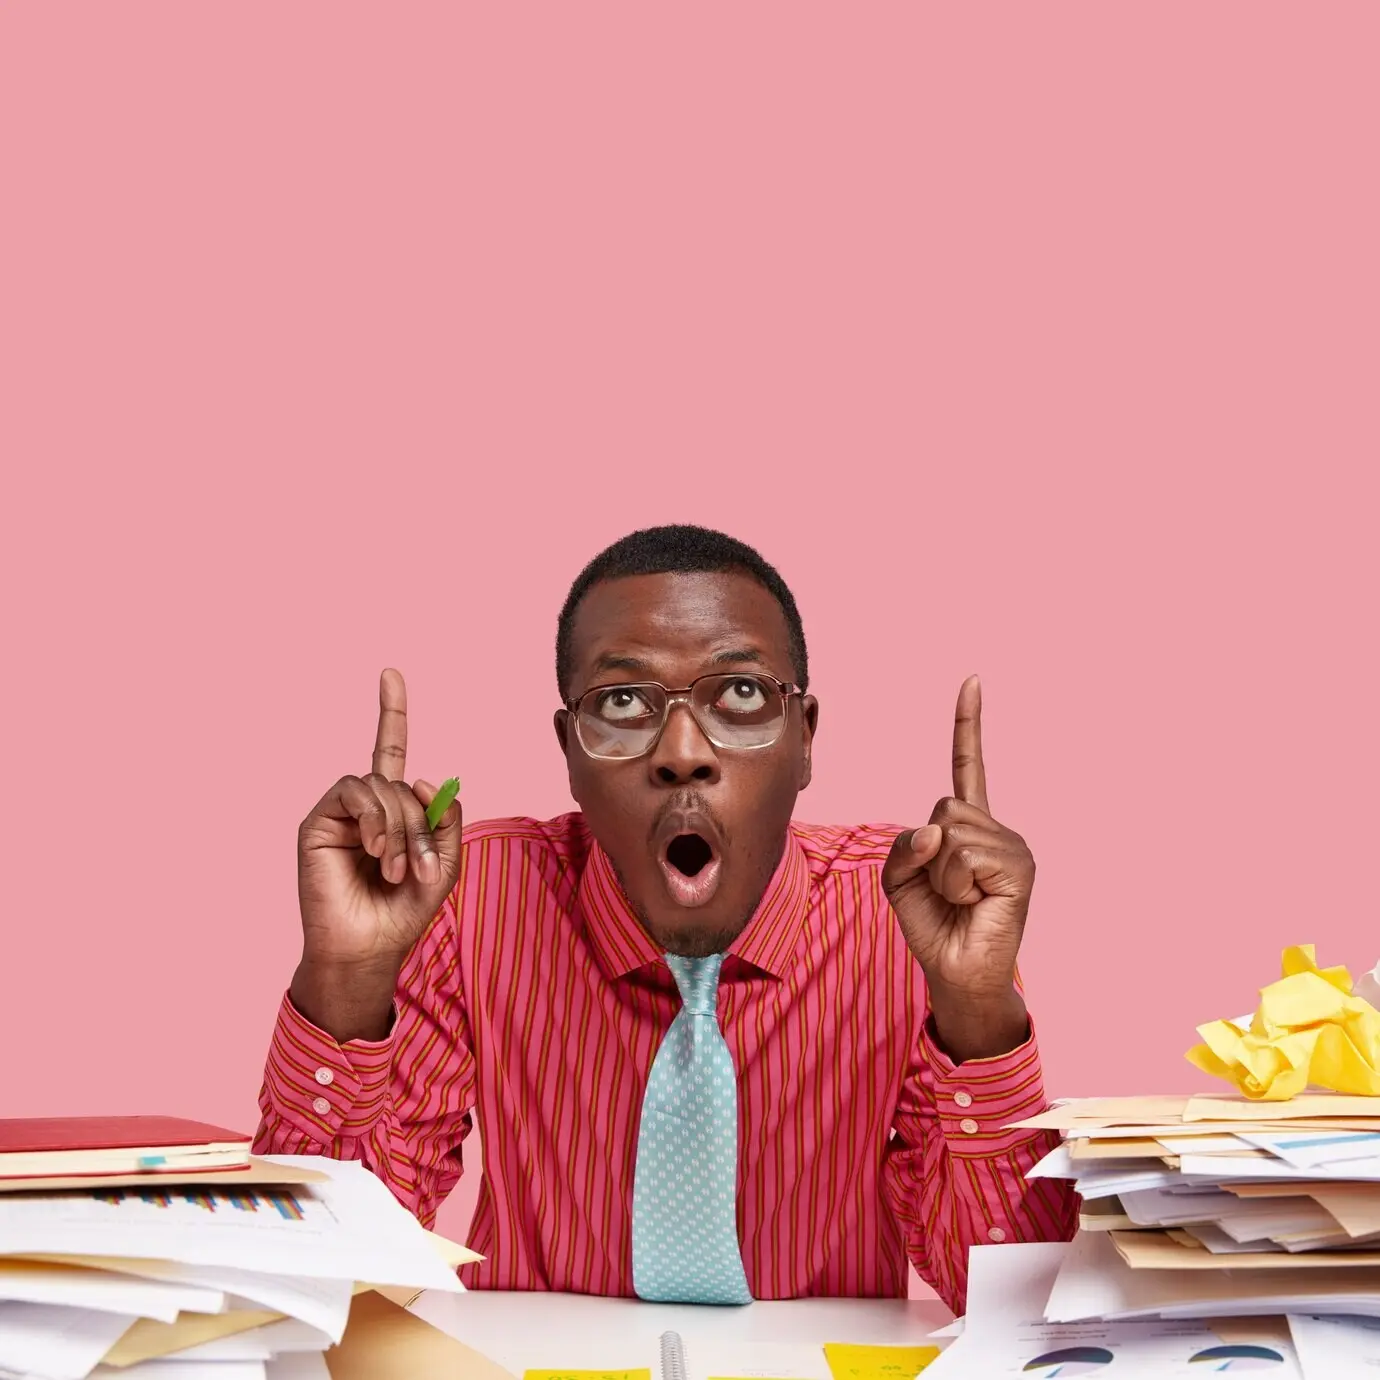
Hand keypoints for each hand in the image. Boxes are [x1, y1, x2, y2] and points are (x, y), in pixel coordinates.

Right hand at [296, 669, 462, 974]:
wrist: (368, 947)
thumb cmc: (404, 910)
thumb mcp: (444, 864)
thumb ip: (447, 820)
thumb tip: (426, 778)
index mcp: (394, 809)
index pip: (390, 749)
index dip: (391, 712)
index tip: (389, 674)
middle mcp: (365, 804)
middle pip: (402, 785)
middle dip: (419, 826)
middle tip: (418, 871)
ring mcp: (340, 812)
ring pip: (382, 788)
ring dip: (398, 830)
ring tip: (395, 869)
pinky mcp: (317, 822)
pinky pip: (352, 792)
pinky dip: (372, 818)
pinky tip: (373, 850)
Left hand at [882, 675, 1034, 1058]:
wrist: (956, 972)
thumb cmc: (932, 924)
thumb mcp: (899, 879)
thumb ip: (903, 846)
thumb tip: (935, 831)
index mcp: (968, 825)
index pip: (967, 765)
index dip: (968, 724)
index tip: (971, 681)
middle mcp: (995, 829)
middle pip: (942, 806)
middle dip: (926, 854)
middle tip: (946, 890)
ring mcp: (1012, 846)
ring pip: (950, 831)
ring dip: (940, 874)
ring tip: (962, 899)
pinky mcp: (1020, 867)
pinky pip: (962, 855)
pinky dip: (954, 883)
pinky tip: (976, 903)